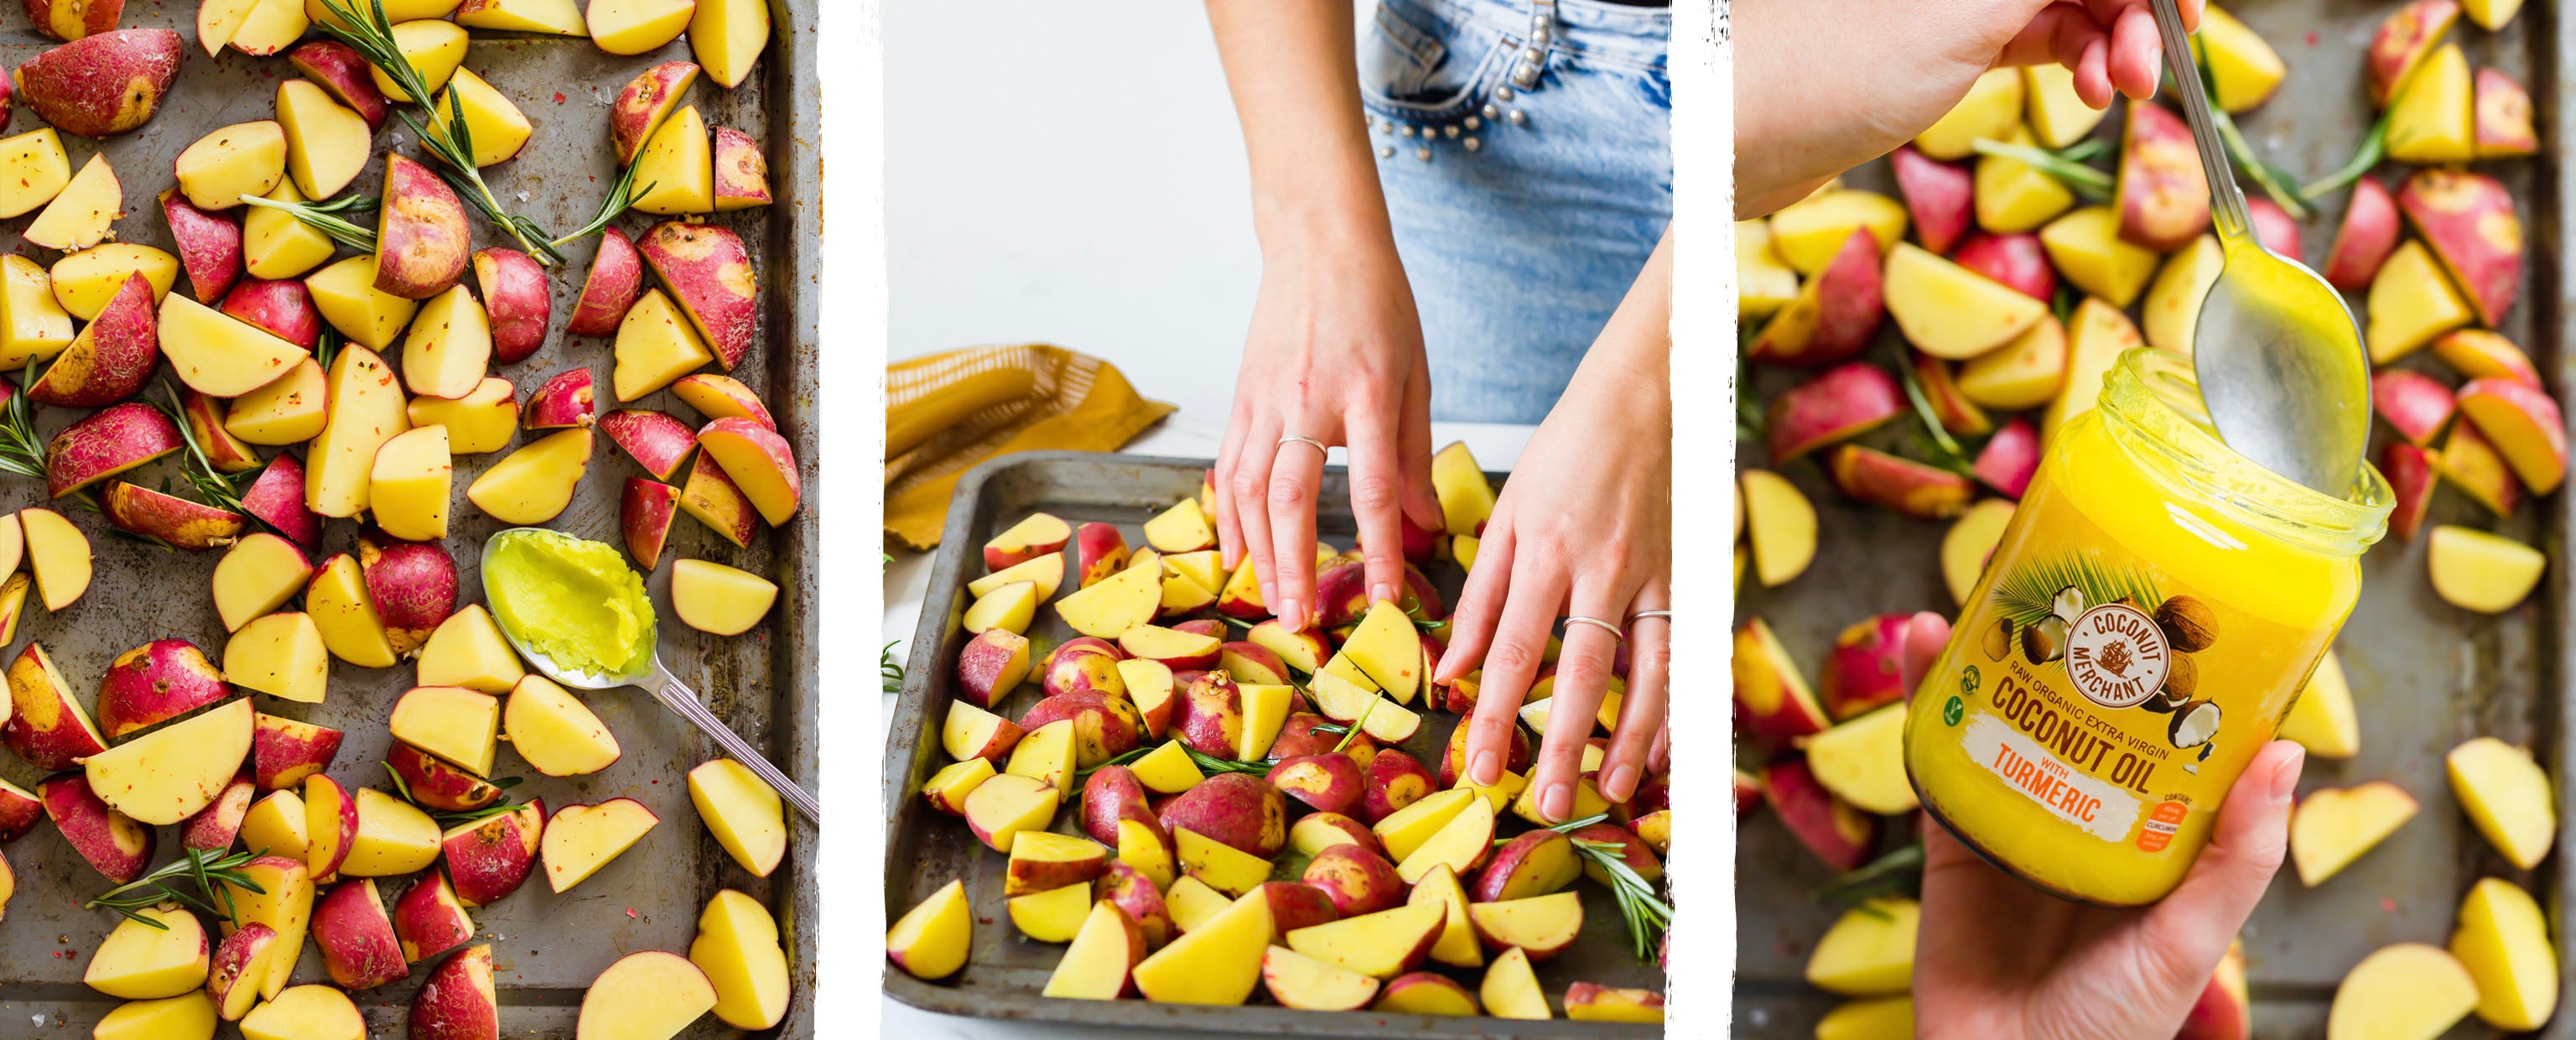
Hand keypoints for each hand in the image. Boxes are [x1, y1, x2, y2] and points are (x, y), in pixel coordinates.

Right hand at [1211, 228, 1442, 635]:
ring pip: (1247, 490)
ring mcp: (1266, 400)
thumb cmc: (1378, 304)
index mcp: (1368, 394)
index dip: (1378, 550)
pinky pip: (1228, 467)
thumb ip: (1415, 454)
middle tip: (1300, 620)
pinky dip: (1229, 517)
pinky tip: (1236, 554)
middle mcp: (1309, 401)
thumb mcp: (1416, 374)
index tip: (1384, 600)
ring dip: (1256, 552)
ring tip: (1269, 600)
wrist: (1319, 243)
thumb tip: (1425, 525)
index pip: (1370, 489)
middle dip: (1294, 567)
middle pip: (1291, 499)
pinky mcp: (1241, 397)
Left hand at [1445, 234, 1673, 818]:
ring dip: (1632, 739)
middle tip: (1544, 804)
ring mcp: (1655, 573)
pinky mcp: (1690, 573)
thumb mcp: (1505, 514)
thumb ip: (1479, 595)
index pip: (1514, 652)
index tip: (1478, 770)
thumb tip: (1454, 669)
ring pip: (1648, 672)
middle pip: (1583, 674)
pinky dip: (1680, 705)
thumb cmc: (1566, 452)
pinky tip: (1668, 749)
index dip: (1496, 717)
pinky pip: (1686, 652)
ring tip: (1614, 793)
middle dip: (1562, 745)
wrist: (1644, 395)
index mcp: (1543, 550)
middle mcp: (1601, 568)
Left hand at [1736, 0, 2202, 215]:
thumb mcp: (1973, 8)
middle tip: (2160, 61)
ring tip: (2123, 90)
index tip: (2186, 10)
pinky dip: (2078, 55)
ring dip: (2115, 35)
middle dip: (2136, 1)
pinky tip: (2096, 91)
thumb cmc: (1829, 67)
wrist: (1736, 145)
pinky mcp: (1944, 31)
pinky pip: (2039, 28)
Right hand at [1891, 612, 2301, 1039]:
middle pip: (2083, 714)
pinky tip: (1923, 648)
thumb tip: (2286, 754)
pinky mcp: (1951, 838)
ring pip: (2009, 719)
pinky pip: (1939, 758)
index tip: (2174, 600)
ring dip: (1993, 656)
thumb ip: (2237, 858)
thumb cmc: (2113, 1032)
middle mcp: (2091, 819)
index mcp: (2158, 838)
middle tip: (2071, 573)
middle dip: (2072, 647)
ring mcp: (2019, 823)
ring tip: (1991, 589)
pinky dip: (1926, 699)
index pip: (2173, 738)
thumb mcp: (2192, 944)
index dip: (2172, 672)